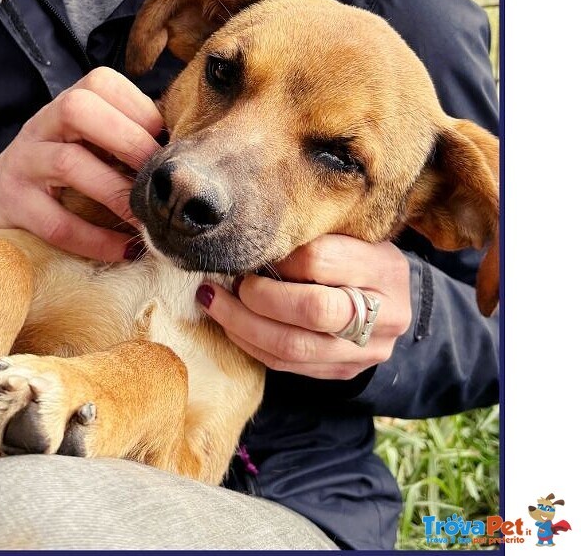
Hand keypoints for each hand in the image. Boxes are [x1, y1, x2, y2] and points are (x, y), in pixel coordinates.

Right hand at [0, 67, 162, 261]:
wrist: (0, 198)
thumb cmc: (64, 170)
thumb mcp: (89, 143)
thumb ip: (125, 139)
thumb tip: (182, 156)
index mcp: (65, 104)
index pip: (101, 83)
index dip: (139, 110)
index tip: (164, 143)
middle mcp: (40, 125)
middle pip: (78, 108)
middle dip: (128, 141)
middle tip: (157, 179)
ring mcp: (22, 162)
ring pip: (67, 163)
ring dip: (115, 193)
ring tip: (144, 219)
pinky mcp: (12, 204)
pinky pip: (56, 222)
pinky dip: (94, 238)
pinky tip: (121, 249)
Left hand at [196, 235, 412, 379]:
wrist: (393, 299)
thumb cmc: (359, 256)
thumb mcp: (348, 234)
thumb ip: (311, 236)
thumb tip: (249, 240)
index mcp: (386, 268)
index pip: (321, 260)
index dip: (280, 255)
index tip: (257, 248)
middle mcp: (385, 314)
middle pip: (313, 310)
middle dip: (260, 296)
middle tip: (233, 281)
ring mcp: (366, 351)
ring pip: (293, 346)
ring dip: (242, 324)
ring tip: (213, 301)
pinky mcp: (343, 371)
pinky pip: (286, 364)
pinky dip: (250, 343)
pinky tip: (230, 324)